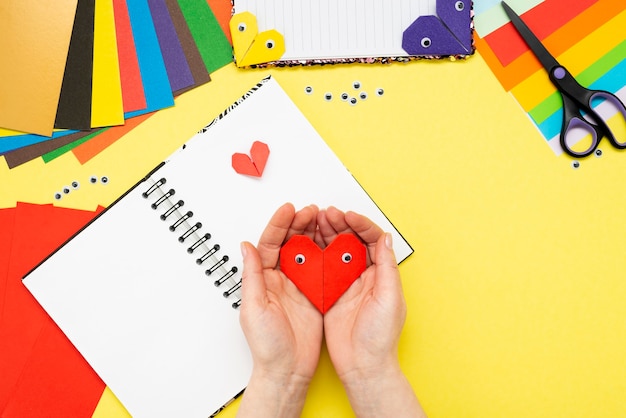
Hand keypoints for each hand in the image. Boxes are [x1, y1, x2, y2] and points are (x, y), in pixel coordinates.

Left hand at [237, 203, 322, 417]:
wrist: (288, 371)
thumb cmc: (267, 346)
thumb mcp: (254, 308)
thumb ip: (252, 276)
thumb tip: (246, 247)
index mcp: (263, 280)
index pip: (269, 244)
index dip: (278, 225)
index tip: (288, 210)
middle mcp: (280, 280)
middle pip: (289, 244)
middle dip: (299, 224)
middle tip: (310, 210)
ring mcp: (299, 286)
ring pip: (306, 252)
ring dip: (313, 234)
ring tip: (323, 219)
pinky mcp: (315, 295)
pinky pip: (322, 269)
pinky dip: (328, 254)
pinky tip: (334, 242)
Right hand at [319, 207, 425, 416]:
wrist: (363, 366)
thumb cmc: (381, 338)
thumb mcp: (389, 299)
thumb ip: (387, 267)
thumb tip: (386, 238)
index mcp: (381, 274)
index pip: (372, 240)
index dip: (360, 225)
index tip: (347, 216)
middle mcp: (363, 276)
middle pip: (351, 241)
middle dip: (339, 224)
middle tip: (326, 214)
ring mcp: (345, 284)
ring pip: (335, 251)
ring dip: (326, 235)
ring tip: (314, 221)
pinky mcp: (329, 294)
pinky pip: (321, 268)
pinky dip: (314, 254)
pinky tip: (306, 244)